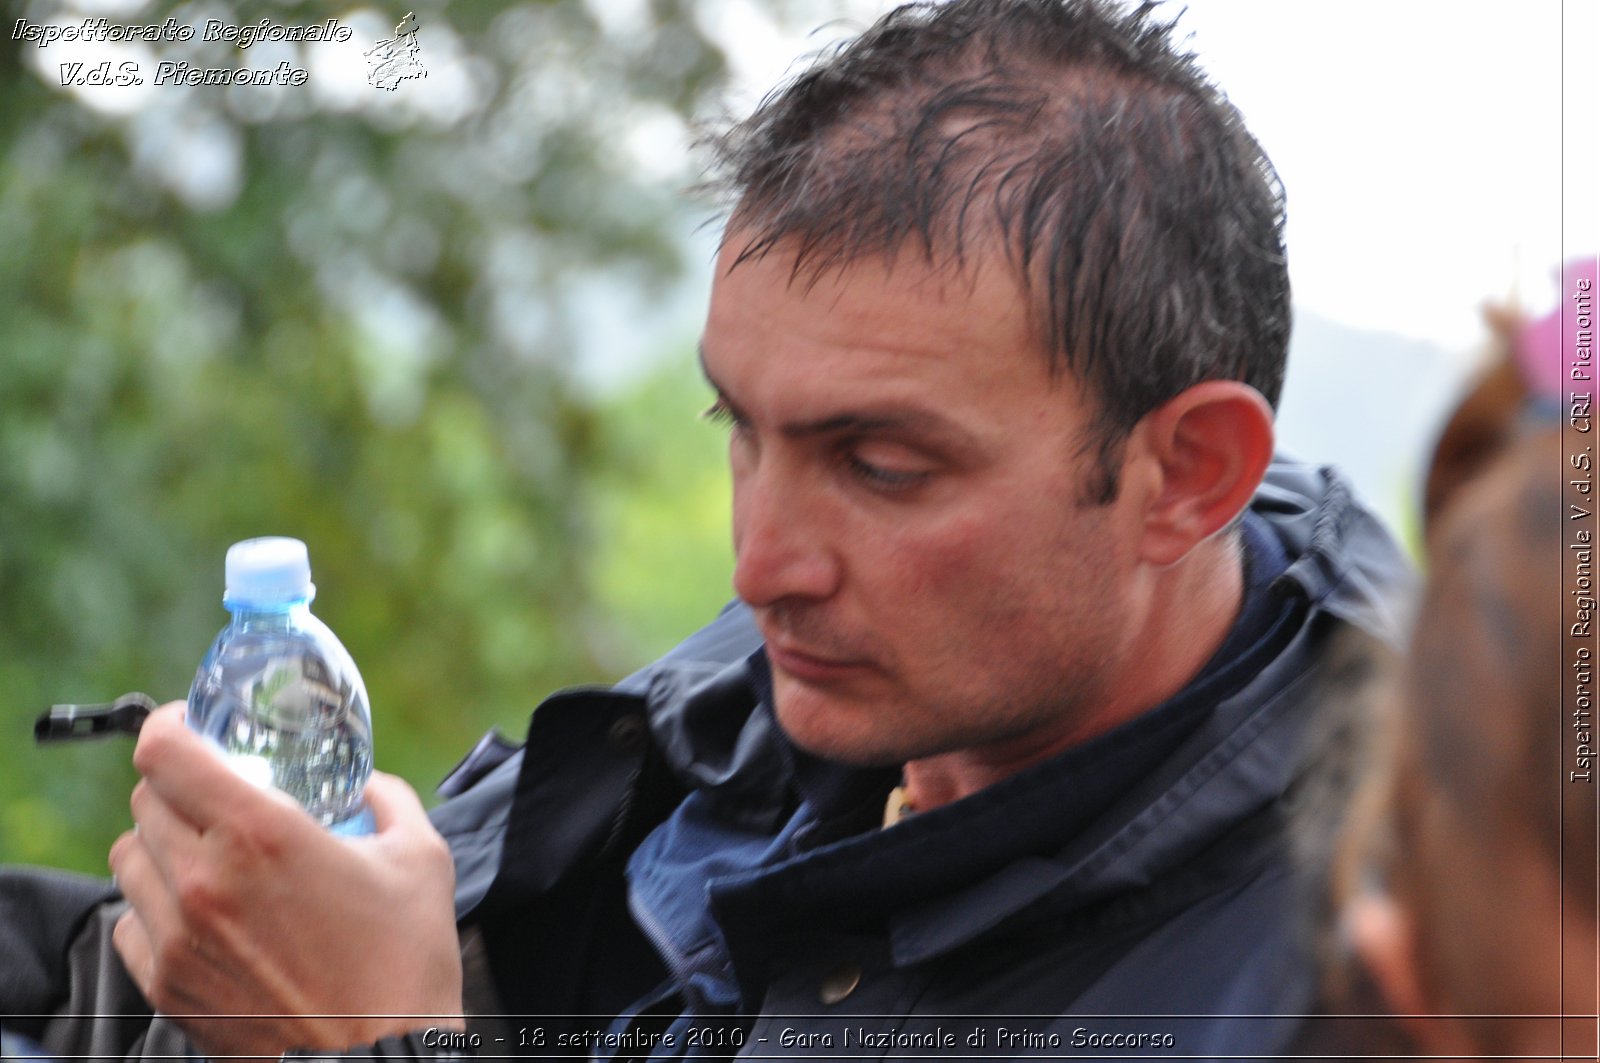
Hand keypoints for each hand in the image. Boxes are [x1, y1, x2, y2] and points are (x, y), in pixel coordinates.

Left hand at [109, 703, 464, 1056]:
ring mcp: (179, 938)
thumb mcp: (420, 858)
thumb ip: (389, 800)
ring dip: (161, 844)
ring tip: (205, 854)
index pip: (165, 752)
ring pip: (128, 859)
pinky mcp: (169, 987)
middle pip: (146, 800)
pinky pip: (129, 923)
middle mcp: (205, 881)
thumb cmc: (405, 964)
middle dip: (179, 785)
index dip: (169, 724)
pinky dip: (155, 908)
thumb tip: (369, 785)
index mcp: (262, 834)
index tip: (189, 724)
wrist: (381, 1060)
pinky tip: (201, 912)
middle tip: (216, 792)